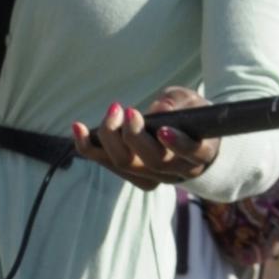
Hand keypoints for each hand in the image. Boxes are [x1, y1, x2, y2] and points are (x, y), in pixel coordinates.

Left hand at [72, 86, 218, 191]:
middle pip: (153, 161)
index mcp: (200, 153)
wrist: (190, 138)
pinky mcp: (129, 173)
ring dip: (112, 137)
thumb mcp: (191, 101)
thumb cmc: (192, 115)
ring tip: (113, 110)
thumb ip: (178, 102)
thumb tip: (159, 108)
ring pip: (125, 164)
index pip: (191, 154)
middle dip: (135, 135)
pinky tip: (78, 127)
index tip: (163, 129)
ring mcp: (152, 176)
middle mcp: (177, 171)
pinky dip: (88, 145)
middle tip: (128, 109)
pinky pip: (104, 163)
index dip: (177, 144)